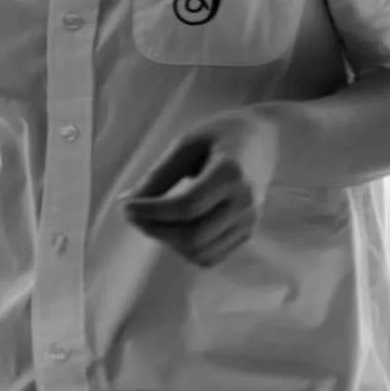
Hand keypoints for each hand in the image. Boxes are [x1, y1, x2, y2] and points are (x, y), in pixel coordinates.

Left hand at [121, 108, 279, 268]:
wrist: (264, 138)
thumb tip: (129, 202)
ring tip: (151, 219)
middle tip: (132, 214)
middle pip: (193, 236)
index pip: (186, 207)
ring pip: (201, 252)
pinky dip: (185, 250)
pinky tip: (172, 228)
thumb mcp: (187, 143)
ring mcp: (249, 222)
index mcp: (231, 174)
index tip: (125, 206)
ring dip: (167, 242)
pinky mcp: (247, 232)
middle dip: (155, 230)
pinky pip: (212, 256)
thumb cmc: (221, 134)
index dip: (151, 212)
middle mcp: (245, 203)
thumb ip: (160, 174)